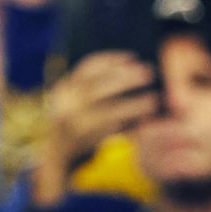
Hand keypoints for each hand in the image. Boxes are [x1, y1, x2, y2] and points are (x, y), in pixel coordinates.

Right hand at [39, 52, 158, 180]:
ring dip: (134, 104)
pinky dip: (128, 124)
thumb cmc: (74, 121)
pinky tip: (143, 120)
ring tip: (154, 100)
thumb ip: (91, 86)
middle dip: (126, 77)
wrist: (56, 154)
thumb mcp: (74, 98)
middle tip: (148, 72)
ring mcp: (74, 122)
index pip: (88, 67)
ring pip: (110, 110)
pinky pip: (111, 129)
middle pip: (100, 85)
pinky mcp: (84, 140)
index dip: (111, 60)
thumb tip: (125, 68)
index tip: (133, 56)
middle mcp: (66, 103)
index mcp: (64, 88)